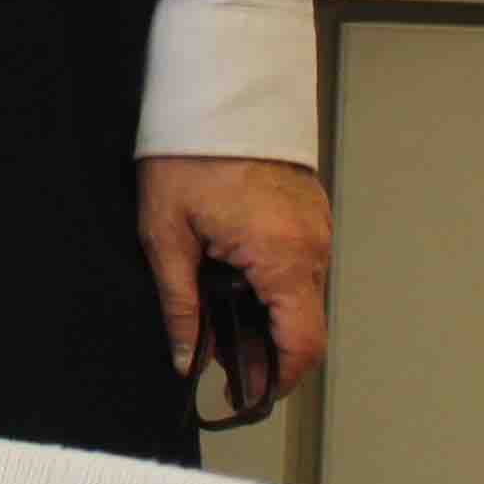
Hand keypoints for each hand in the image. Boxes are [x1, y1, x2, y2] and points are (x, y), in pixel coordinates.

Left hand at [138, 154, 332, 418]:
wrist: (215, 89)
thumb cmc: (187, 151)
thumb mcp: (166, 233)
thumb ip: (179, 303)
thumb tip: (186, 358)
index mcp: (282, 256)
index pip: (302, 346)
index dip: (276, 380)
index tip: (245, 394)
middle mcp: (312, 246)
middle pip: (301, 325)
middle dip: (262, 348)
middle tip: (214, 353)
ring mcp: (316, 226)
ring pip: (300, 295)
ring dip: (264, 314)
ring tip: (214, 311)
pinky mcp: (309, 210)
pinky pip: (298, 264)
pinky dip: (271, 282)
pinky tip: (230, 276)